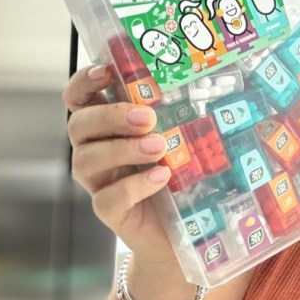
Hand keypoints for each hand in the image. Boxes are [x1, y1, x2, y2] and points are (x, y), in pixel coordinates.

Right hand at [63, 65, 174, 262]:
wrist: (188, 226)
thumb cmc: (184, 171)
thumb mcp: (185, 135)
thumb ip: (187, 110)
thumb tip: (221, 79)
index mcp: (107, 125)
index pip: (79, 97)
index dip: (84, 82)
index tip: (107, 72)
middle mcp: (95, 149)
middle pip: (79, 124)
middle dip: (111, 116)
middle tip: (148, 117)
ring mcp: (100, 182)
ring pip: (88, 159)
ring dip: (123, 149)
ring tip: (159, 147)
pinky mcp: (111, 212)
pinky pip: (108, 198)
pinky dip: (134, 185)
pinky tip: (161, 177)